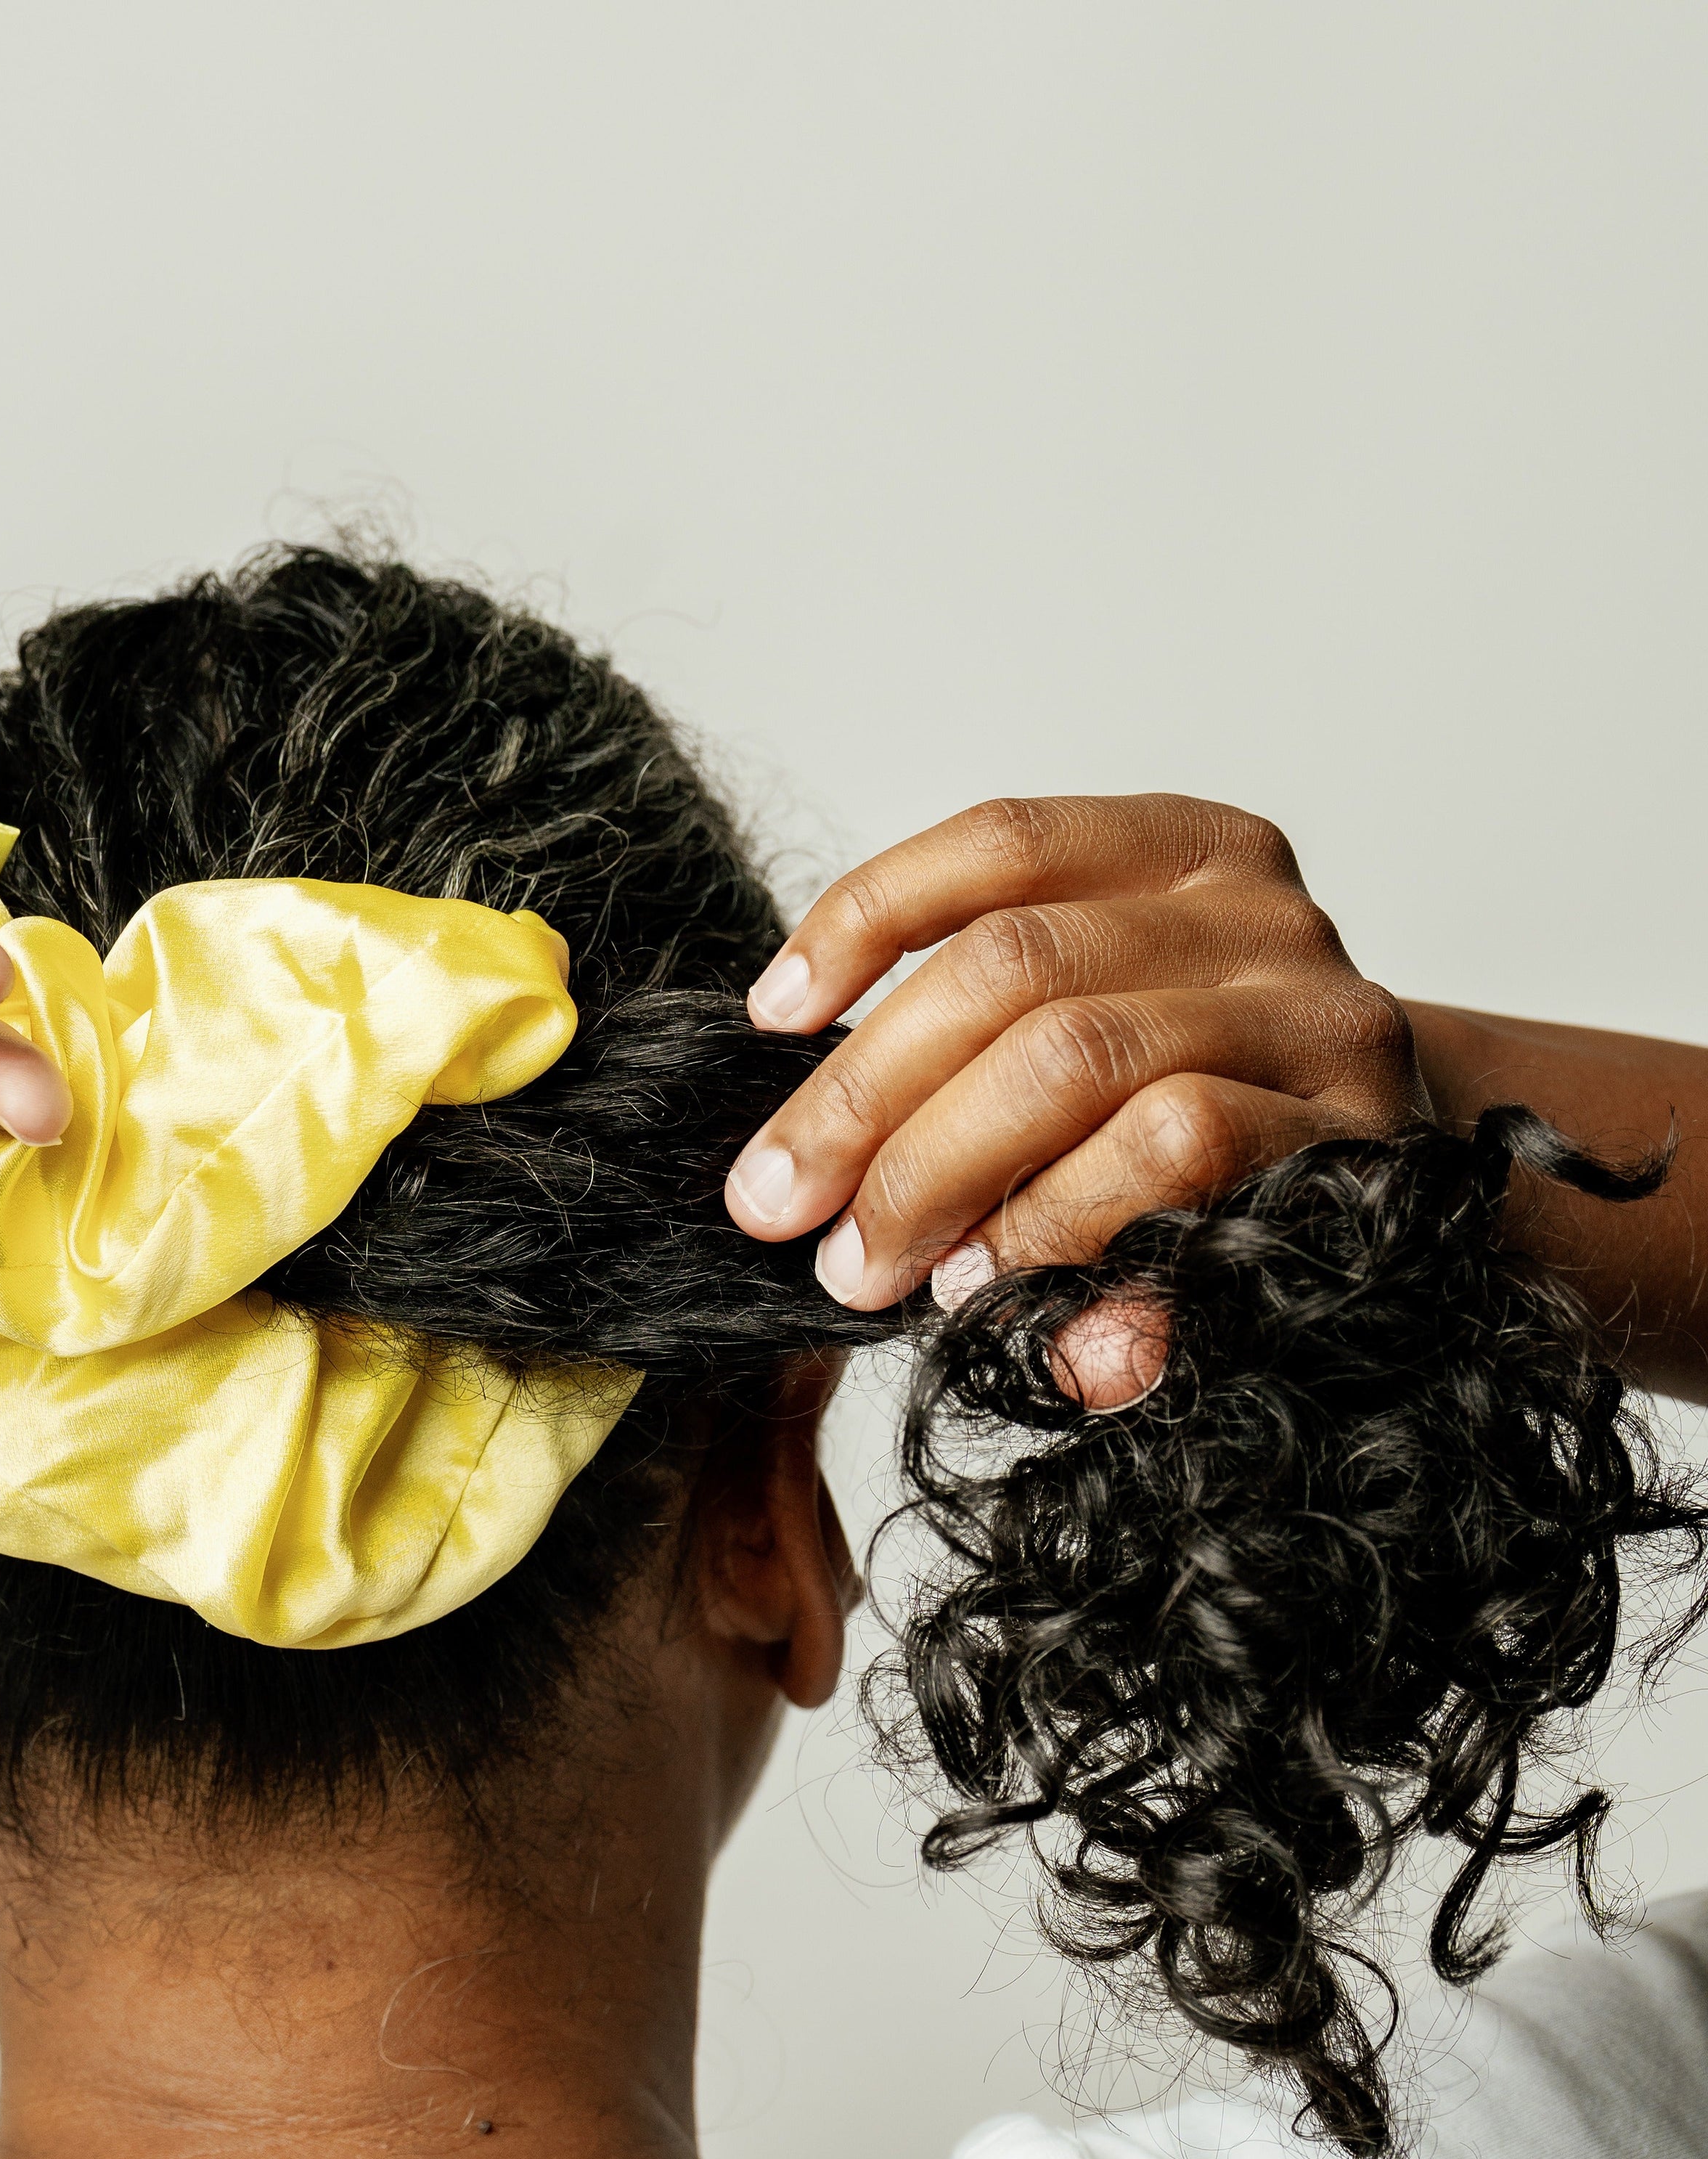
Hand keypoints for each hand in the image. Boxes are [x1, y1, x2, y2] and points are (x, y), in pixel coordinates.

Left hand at [723, 796, 1422, 1389]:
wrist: (1402, 1200)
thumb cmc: (1201, 1120)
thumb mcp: (1096, 1035)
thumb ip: (971, 1047)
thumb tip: (800, 1155)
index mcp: (1184, 857)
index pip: (1002, 844)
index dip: (866, 919)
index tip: (769, 1020)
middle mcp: (1262, 922)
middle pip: (1014, 967)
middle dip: (865, 1096)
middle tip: (781, 1206)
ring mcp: (1318, 1026)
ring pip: (1080, 1061)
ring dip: (945, 1177)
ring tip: (877, 1268)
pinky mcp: (1357, 1144)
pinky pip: (1173, 1165)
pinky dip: (1064, 1238)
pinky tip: (1004, 1301)